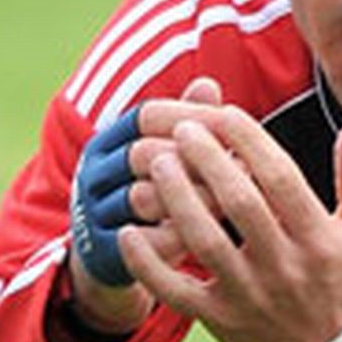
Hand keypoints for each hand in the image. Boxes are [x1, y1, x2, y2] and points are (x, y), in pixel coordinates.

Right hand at [64, 78, 222, 334]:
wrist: (112, 257)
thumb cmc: (156, 197)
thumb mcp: (170, 159)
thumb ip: (188, 125)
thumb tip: (210, 84)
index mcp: (111, 141)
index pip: (149, 116)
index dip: (195, 118)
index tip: (238, 126)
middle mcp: (95, 171)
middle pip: (144, 153)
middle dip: (197, 161)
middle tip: (246, 169)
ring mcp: (94, 212)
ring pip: (144, 197)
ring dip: (195, 200)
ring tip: (237, 204)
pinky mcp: (103, 251)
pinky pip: (145, 243)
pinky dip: (183, 239)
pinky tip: (221, 239)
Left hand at [118, 92, 341, 341]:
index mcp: (320, 242)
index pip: (282, 180)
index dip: (251, 142)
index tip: (226, 115)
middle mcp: (286, 268)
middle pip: (241, 203)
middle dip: (208, 159)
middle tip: (184, 130)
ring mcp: (250, 296)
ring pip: (204, 240)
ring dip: (177, 197)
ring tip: (159, 163)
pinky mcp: (220, 319)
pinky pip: (175, 290)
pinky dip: (147, 263)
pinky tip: (129, 232)